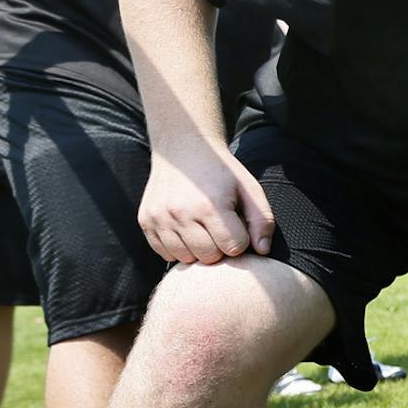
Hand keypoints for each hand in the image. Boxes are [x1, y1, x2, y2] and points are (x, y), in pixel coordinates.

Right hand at [137, 145, 275, 265]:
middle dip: (220, 247)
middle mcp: (181, 213)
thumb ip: (262, 221)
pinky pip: (165, 254)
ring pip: (186, 259)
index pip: (234, 248)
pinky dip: (178, 249)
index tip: (237, 226)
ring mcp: (160, 218)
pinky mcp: (146, 221)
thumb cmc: (221, 172)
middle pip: (209, 257)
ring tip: (202, 229)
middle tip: (219, 228)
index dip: (240, 240)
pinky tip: (186, 230)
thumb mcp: (249, 189)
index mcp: (210, 205)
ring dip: (198, 250)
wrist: (182, 149)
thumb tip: (262, 251)